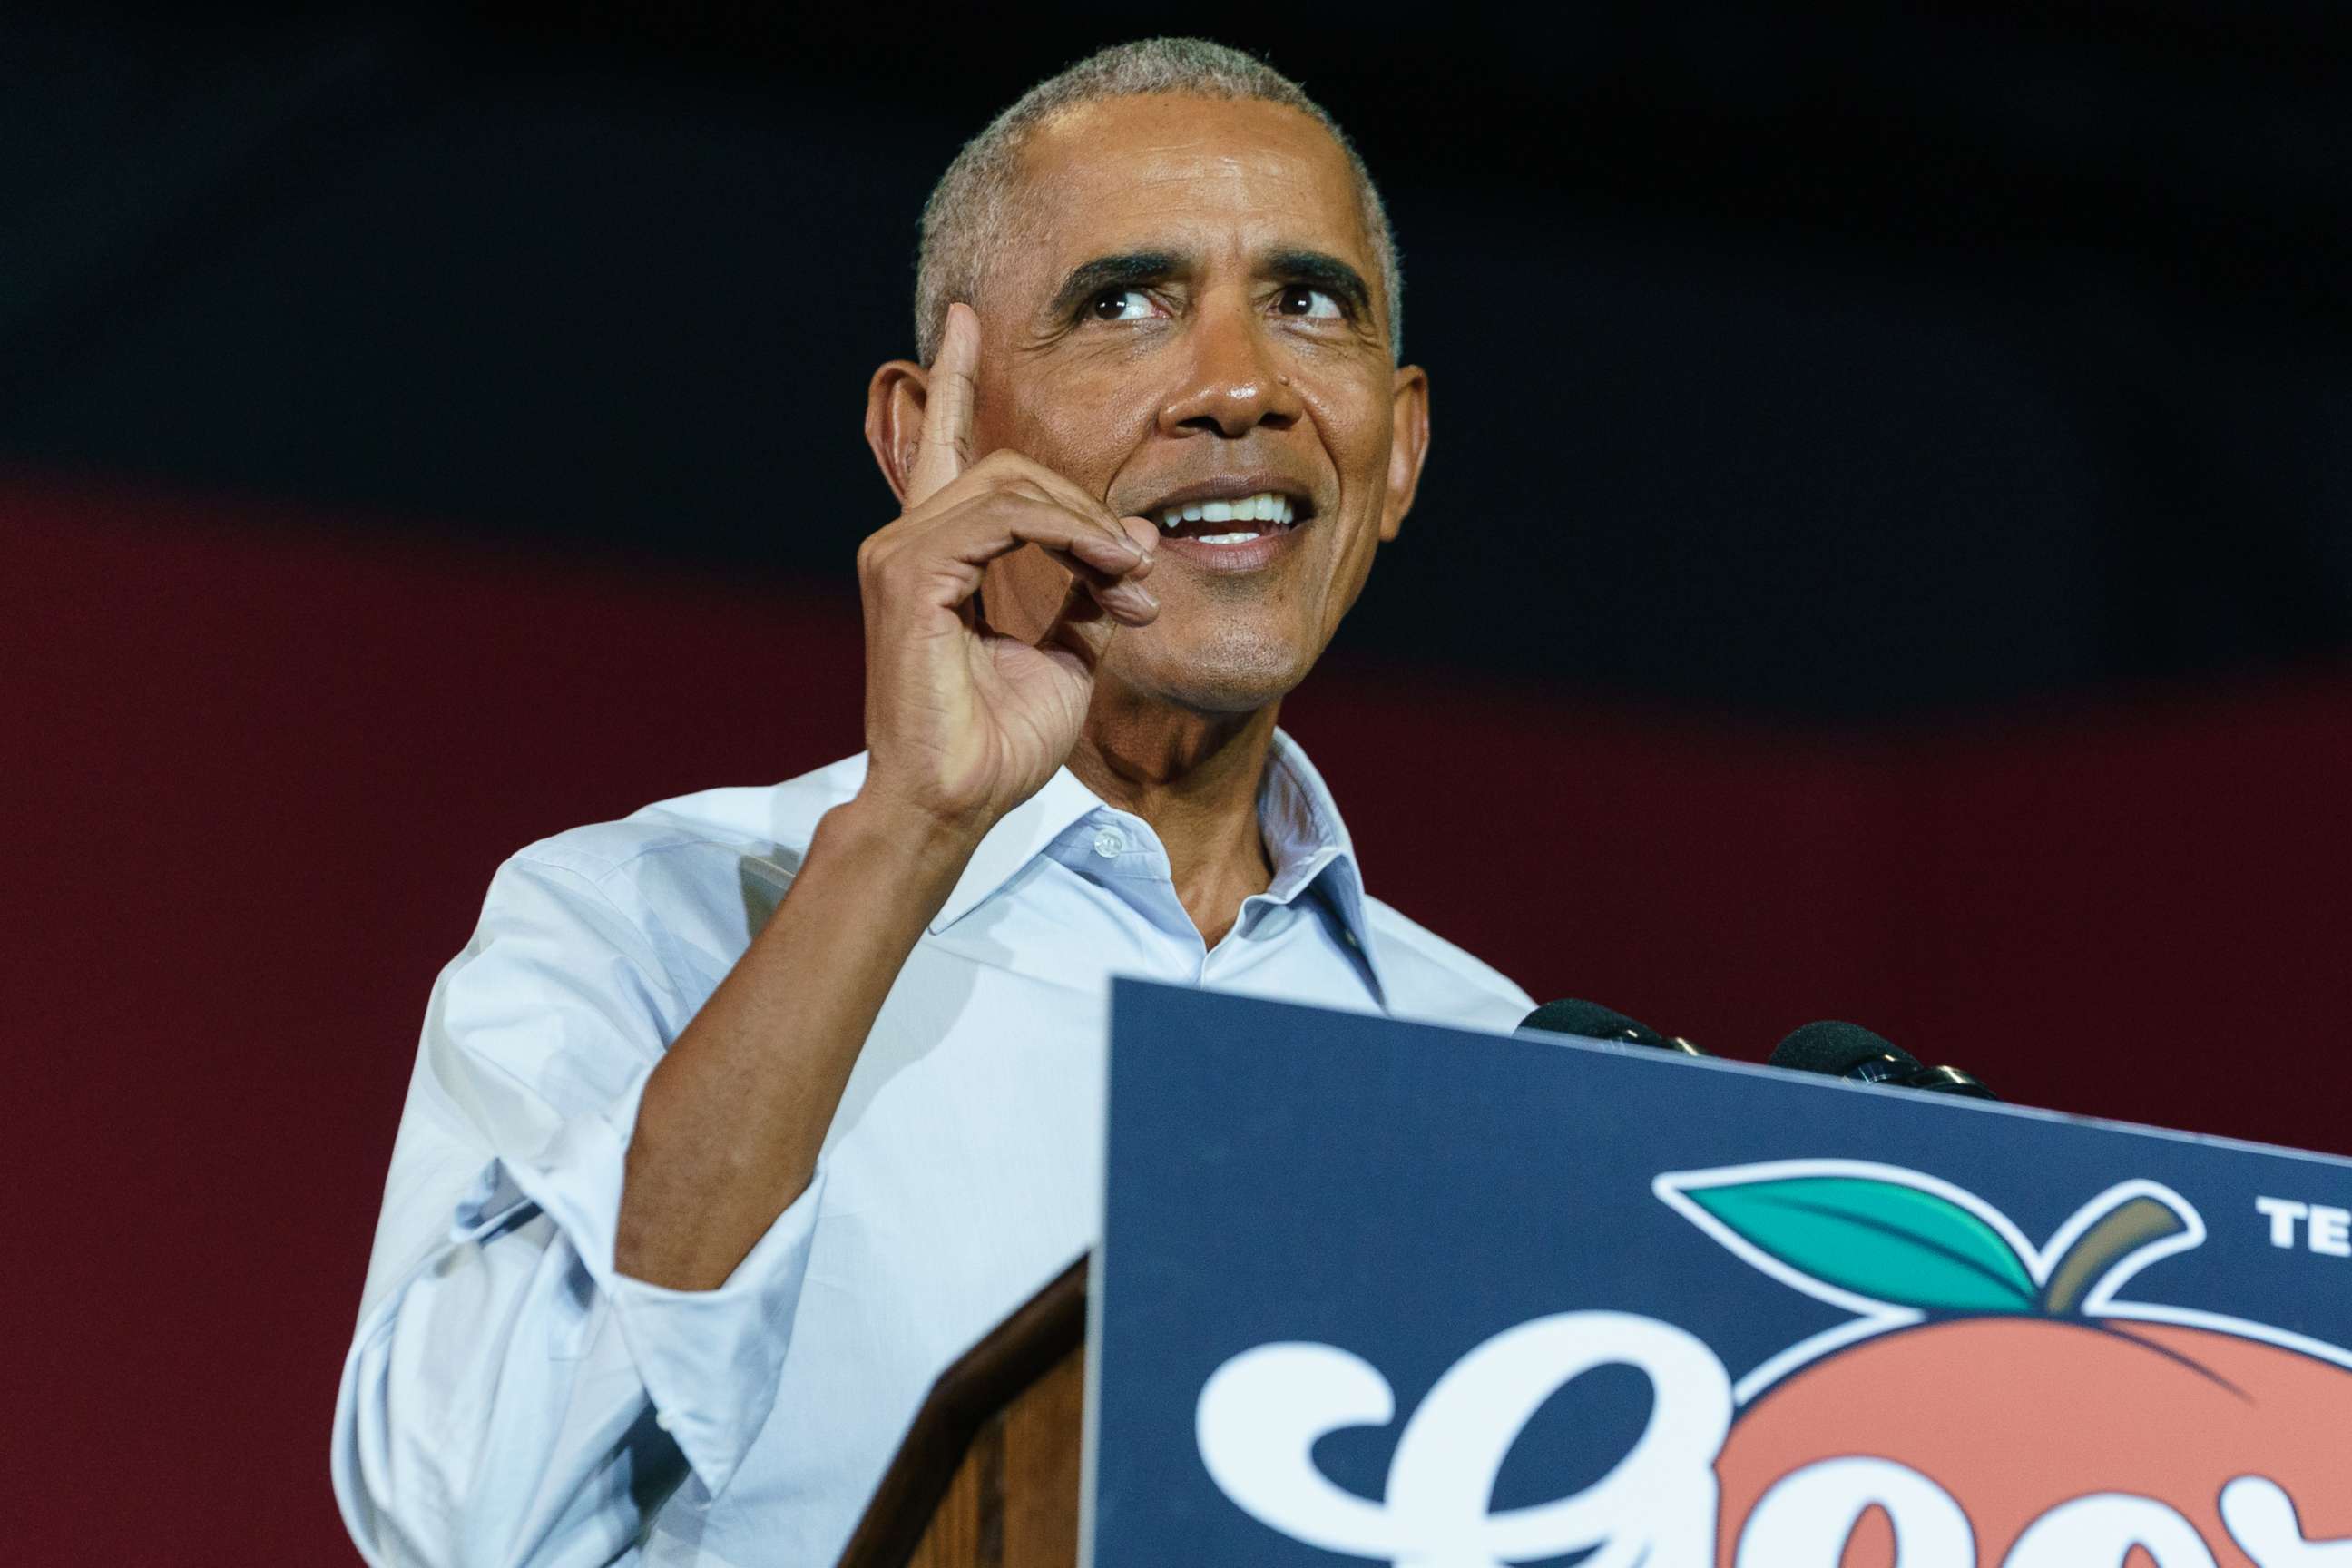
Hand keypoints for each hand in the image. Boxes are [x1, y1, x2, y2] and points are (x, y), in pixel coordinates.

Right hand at [852, 303, 1159, 838]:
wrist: (955, 804)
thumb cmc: (998, 742)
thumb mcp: (1065, 653)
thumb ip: (1084, 590)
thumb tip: (1128, 545)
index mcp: (937, 554)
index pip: (945, 445)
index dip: (954, 378)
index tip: (968, 320)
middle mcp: (907, 542)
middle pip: (1007, 466)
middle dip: (1087, 506)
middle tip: (1136, 572)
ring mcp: (900, 554)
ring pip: (1010, 484)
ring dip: (1088, 525)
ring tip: (1126, 580)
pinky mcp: (908, 575)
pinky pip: (1002, 517)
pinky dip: (1066, 534)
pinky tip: (1103, 569)